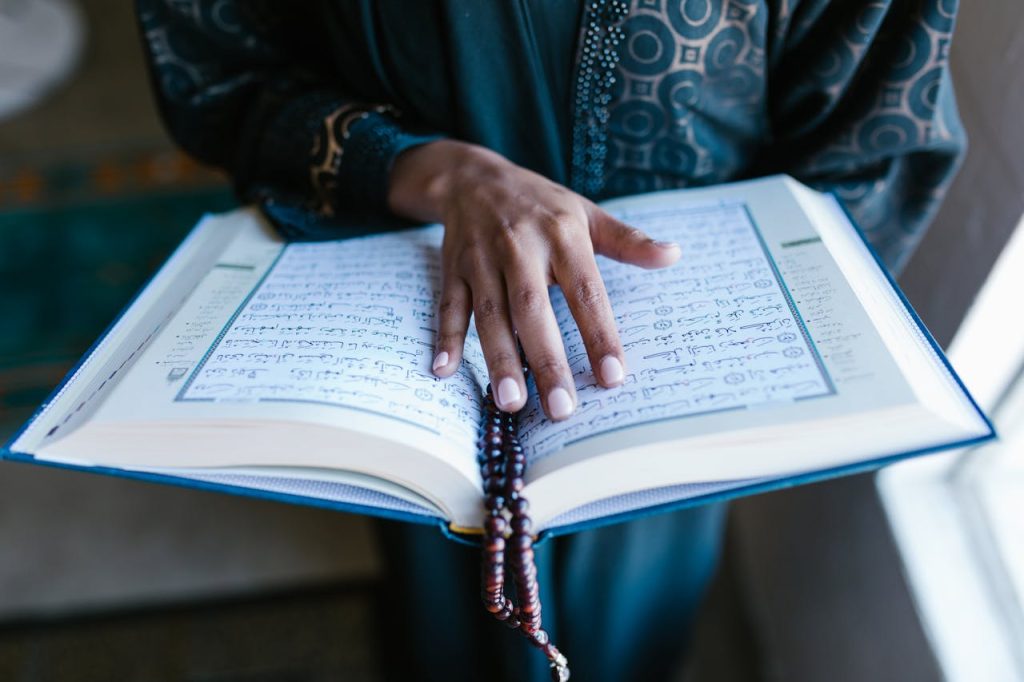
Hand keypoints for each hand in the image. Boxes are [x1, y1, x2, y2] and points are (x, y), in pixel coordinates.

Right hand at [388, 140, 679, 419]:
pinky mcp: (453, 270)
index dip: (599, 334)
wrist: (473, 177)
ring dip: (499, 358)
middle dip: (546, 360)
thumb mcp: (586, 213)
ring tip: (511, 402)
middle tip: (561, 408)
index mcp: (562, 236)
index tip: (613, 376)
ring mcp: (482, 260)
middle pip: (533, 309)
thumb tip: (673, 255)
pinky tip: (444, 370)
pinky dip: (445, 337)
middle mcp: (520, 248)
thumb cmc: (540, 204)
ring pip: (490, 314)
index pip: (585, 291)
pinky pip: (449, 306)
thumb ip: (628, 241)